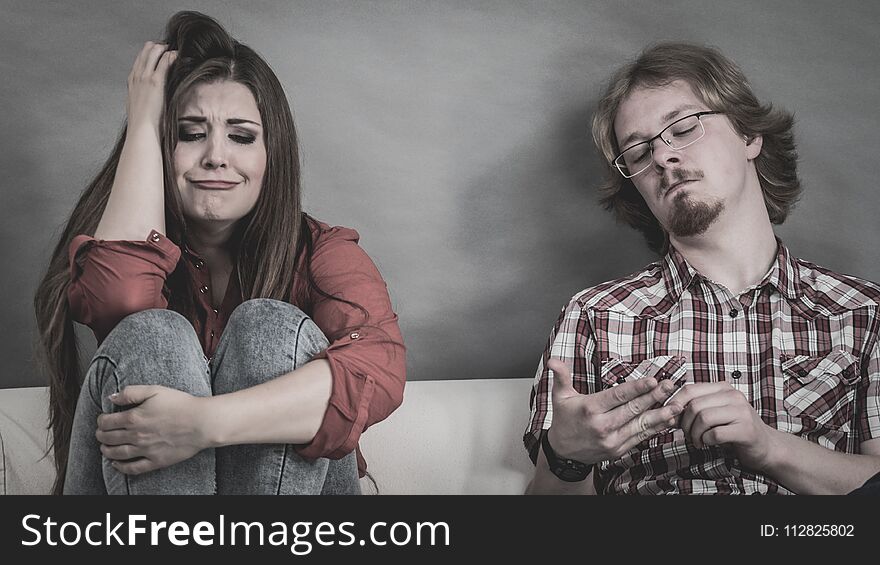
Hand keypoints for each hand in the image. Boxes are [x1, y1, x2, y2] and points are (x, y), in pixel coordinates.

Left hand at [96, 385, 208, 474]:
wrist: (201, 422)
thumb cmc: (181, 404)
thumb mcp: (155, 390)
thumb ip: (131, 392)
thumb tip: (112, 397)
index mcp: (134, 417)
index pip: (107, 422)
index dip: (101, 420)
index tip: (102, 419)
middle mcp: (136, 436)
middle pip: (109, 438)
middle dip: (101, 435)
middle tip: (100, 433)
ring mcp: (145, 450)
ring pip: (117, 454)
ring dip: (107, 451)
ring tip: (104, 448)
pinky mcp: (155, 461)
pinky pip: (133, 468)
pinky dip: (121, 468)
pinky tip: (116, 465)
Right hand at [126, 41, 176, 132]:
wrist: (142, 131)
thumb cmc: (144, 126)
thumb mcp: (141, 110)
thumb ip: (146, 102)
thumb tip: (153, 104)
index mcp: (132, 84)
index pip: (138, 62)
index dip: (148, 55)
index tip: (157, 52)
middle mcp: (136, 78)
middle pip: (144, 54)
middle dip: (155, 48)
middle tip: (167, 46)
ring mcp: (144, 78)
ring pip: (152, 53)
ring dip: (162, 48)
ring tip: (172, 48)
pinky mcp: (155, 82)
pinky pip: (163, 62)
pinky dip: (169, 56)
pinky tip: (176, 54)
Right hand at [546, 358, 681, 464]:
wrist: (563, 454)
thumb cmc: (564, 421)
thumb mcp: (560, 397)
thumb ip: (561, 377)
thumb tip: (554, 361)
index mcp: (590, 410)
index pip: (618, 396)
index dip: (636, 388)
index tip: (652, 380)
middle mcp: (602, 426)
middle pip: (633, 409)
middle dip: (654, 397)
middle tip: (669, 385)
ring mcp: (612, 440)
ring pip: (641, 425)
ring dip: (661, 414)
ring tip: (677, 405)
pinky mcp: (619, 450)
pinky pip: (641, 437)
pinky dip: (656, 428)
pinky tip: (668, 419)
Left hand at [670, 382, 773, 469]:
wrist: (766, 446)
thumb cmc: (734, 430)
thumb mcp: (714, 414)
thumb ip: (694, 409)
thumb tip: (668, 411)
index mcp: (723, 388)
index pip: (689, 389)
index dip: (675, 404)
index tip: (671, 418)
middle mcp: (733, 395)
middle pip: (694, 405)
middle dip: (684, 423)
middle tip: (687, 435)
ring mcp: (741, 412)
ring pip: (703, 418)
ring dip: (694, 434)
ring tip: (698, 441)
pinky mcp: (746, 430)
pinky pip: (715, 434)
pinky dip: (706, 441)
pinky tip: (708, 444)